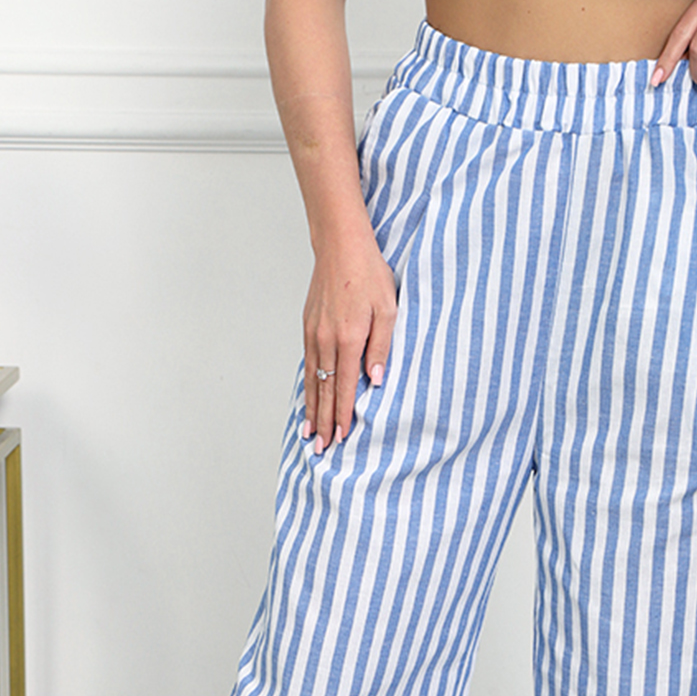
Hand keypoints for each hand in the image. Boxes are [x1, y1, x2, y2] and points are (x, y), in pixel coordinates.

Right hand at [302, 232, 397, 453]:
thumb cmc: (369, 274)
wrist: (341, 246)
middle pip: (324, 390)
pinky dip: (307, 386)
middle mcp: (327, 340)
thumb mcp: (388, 310)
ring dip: (312, 410)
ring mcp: (314, 334)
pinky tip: (308, 400)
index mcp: (349, 339)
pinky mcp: (309, 327)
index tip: (341, 438)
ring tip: (310, 434)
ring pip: (312, 381)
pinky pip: (307, 365)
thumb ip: (382, 347)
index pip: (345, 387)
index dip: (342, 415)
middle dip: (324, 422)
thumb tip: (376, 380)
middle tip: (321, 448)